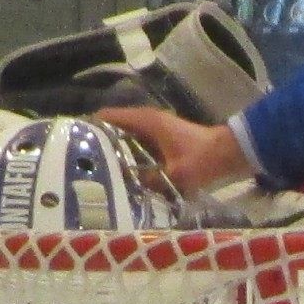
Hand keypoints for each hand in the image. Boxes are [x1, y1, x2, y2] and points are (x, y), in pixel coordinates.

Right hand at [95, 103, 246, 192]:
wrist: (232, 154)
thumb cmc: (203, 160)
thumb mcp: (174, 175)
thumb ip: (147, 181)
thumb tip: (123, 187)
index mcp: (146, 121)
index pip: (108, 117)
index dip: (89, 127)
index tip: (72, 142)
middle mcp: (148, 121)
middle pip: (113, 128)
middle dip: (98, 143)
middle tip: (80, 164)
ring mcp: (156, 131)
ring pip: (125, 139)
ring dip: (114, 152)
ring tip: (96, 171)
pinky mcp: (164, 141)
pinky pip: (138, 148)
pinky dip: (129, 157)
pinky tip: (122, 176)